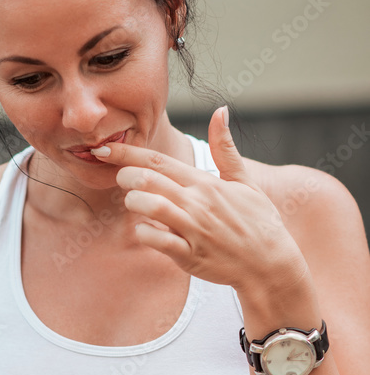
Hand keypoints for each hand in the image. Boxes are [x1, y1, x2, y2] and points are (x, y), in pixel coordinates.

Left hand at [94, 107, 305, 294]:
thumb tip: (220, 111)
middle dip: (125, 176)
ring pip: (152, 207)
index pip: (159, 161)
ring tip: (132, 203)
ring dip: (134, 203)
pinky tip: (143, 230)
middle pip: (149, 180)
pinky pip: (159, 241)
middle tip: (121, 179)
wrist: (269, 263)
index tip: (104, 150)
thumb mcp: (245, 181)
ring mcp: (193, 229)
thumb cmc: (258, 221)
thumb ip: (225, 149)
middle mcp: (198, 203)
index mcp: (205, 183)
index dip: (127, 154)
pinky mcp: (190, 255)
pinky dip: (144, 233)